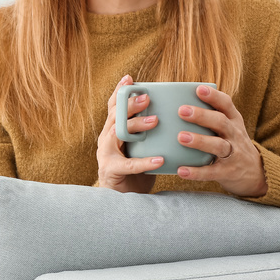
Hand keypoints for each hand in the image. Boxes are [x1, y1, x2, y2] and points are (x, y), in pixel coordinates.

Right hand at [95, 74, 164, 193]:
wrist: (123, 201)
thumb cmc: (136, 172)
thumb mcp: (140, 147)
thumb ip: (149, 133)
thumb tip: (174, 113)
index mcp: (112, 131)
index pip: (113, 107)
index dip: (120, 92)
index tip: (130, 78)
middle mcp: (105, 139)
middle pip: (115, 116)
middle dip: (130, 105)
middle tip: (147, 98)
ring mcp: (105, 155)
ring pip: (117, 134)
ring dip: (136, 126)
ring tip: (154, 121)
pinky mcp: (111, 171)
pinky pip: (129, 164)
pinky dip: (145, 161)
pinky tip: (160, 159)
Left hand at [174, 85, 267, 196]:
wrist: (256, 173)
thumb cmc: (232, 143)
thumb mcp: (229, 127)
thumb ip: (210, 116)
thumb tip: (175, 102)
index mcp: (233, 120)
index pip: (226, 104)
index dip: (213, 96)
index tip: (199, 89)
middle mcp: (235, 135)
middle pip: (220, 122)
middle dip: (202, 116)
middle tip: (182, 111)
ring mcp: (233, 154)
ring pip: (218, 146)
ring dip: (199, 141)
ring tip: (181, 137)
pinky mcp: (228, 172)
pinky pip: (212, 172)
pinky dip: (197, 172)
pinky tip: (181, 170)